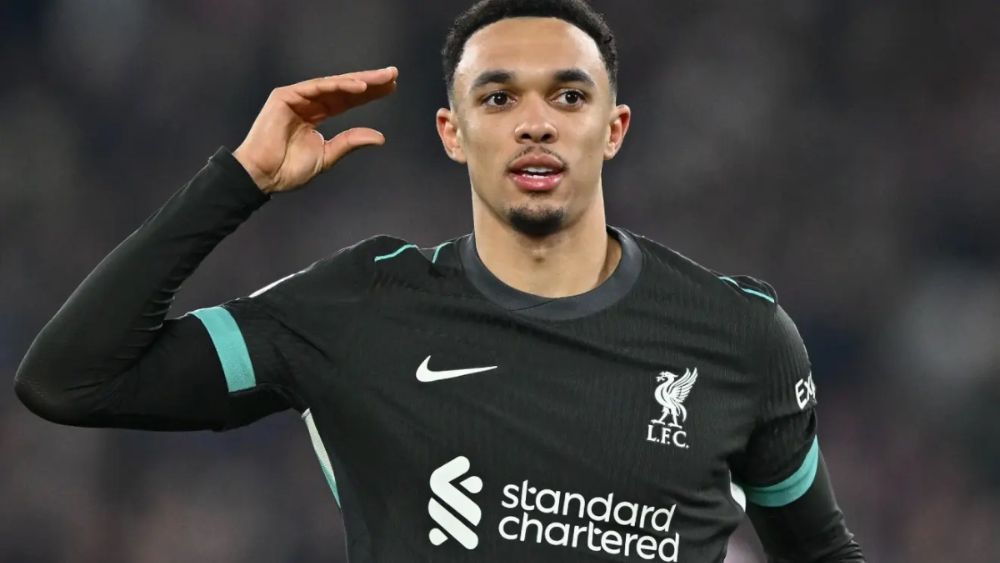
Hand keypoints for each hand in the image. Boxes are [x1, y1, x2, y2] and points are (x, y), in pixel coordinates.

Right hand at [232, 67, 397, 193]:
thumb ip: (350, 142)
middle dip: (369, 82)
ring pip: (333, 84)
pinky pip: (316, 87)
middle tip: (393, 75)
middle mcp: (308, 102)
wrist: (263, 176)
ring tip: (382, 79)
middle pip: (344, 88)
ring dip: (359, 80)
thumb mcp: (328, 155)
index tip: (392, 88)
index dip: (369, 94)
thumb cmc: (289, 169)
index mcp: (317, 115)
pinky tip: (359, 86)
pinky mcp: (285, 96)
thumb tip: (380, 137)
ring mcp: (296, 97)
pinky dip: (338, 85)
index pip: (347, 100)